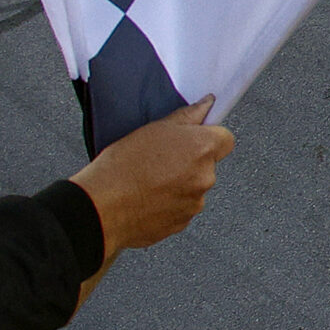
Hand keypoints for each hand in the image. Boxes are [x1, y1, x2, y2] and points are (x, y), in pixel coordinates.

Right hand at [69, 98, 235, 306]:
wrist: (104, 206)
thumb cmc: (123, 166)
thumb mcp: (154, 128)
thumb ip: (187, 116)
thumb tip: (206, 106)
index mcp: (202, 149)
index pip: (225, 139)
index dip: (209, 137)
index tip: (194, 138)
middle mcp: (205, 177)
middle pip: (208, 165)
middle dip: (191, 161)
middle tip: (161, 159)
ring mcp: (195, 203)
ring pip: (194, 188)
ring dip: (180, 184)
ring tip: (150, 180)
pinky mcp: (182, 223)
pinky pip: (181, 208)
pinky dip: (169, 203)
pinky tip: (147, 197)